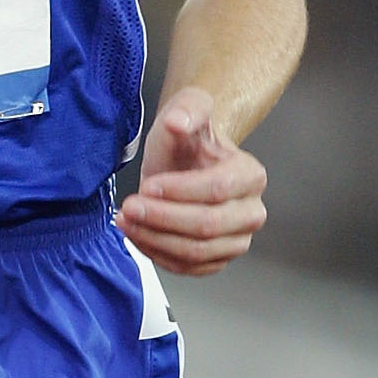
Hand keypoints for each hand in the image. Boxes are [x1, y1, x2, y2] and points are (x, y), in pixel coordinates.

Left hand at [118, 86, 266, 274]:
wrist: (185, 166)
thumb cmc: (188, 144)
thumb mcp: (185, 112)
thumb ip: (186, 109)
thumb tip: (179, 121)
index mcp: (250, 175)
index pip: (218, 189)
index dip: (179, 191)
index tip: (148, 186)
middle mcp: (250, 211)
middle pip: (208, 225)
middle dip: (163, 218)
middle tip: (130, 207)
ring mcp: (236, 240)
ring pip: (196, 251)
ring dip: (155, 239)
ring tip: (126, 220)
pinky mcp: (216, 260)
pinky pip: (187, 268)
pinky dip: (157, 254)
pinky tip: (137, 235)